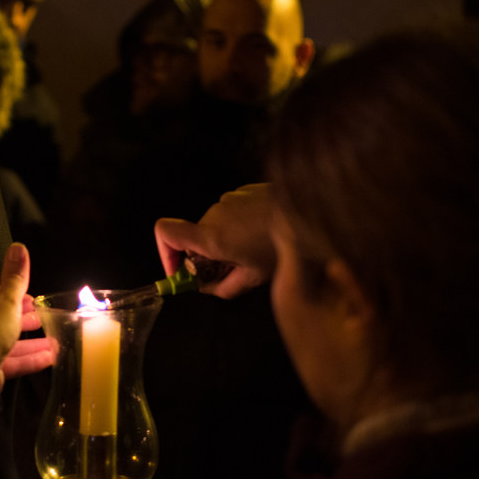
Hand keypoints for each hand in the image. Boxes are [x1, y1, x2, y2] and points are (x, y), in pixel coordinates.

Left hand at [0, 243, 52, 392]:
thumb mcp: (6, 301)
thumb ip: (15, 277)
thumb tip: (19, 247)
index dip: (12, 295)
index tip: (30, 299)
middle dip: (23, 319)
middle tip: (42, 317)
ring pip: (4, 341)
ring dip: (30, 341)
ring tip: (53, 340)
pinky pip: (6, 359)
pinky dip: (26, 358)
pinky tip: (48, 357)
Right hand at [154, 183, 275, 298]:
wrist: (313, 212)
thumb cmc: (283, 248)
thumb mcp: (254, 277)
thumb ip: (223, 287)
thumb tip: (206, 287)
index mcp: (211, 237)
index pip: (165, 232)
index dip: (165, 253)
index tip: (181, 269)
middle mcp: (214, 213)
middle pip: (195, 235)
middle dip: (207, 254)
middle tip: (233, 267)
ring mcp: (229, 199)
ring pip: (216, 224)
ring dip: (227, 239)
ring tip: (257, 248)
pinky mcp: (244, 191)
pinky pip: (232, 211)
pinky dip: (240, 225)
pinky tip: (264, 232)